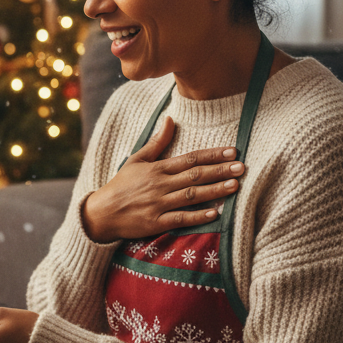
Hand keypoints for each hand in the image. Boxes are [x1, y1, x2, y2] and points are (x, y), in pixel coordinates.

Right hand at [81, 115, 244, 242]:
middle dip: (219, 171)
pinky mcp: (155, 222)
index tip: (232, 151)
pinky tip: (214, 213)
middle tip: (241, 167)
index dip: (212, 155)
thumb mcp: (136, 160)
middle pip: (194, 176)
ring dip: (214, 191)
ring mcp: (158, 204)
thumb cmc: (121, 185)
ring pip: (190, 196)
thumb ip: (157, 142)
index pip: (189, 159)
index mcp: (157, 169)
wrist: (101, 212)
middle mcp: (160, 185)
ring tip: (234, 186)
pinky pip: (179, 219)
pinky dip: (197, 216)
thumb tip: (170, 119)